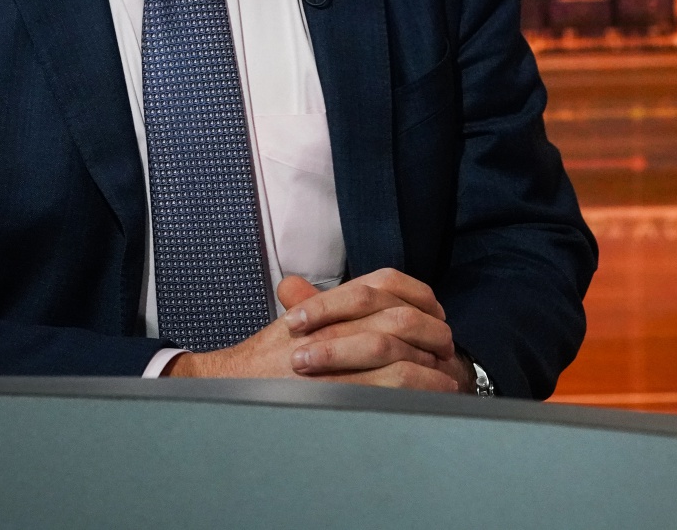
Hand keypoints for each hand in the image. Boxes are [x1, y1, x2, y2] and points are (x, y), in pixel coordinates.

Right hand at [166, 269, 467, 391]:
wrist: (229, 388)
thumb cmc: (263, 360)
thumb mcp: (295, 320)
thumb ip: (326, 304)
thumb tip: (370, 300)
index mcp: (325, 303)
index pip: (382, 282)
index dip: (417, 295)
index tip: (434, 310)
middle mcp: (330, 326)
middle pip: (398, 317)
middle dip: (432, 330)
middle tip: (447, 343)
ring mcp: (333, 360)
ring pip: (399, 354)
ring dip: (431, 364)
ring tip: (447, 375)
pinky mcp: (338, 392)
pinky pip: (390, 388)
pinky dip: (419, 389)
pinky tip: (431, 394)